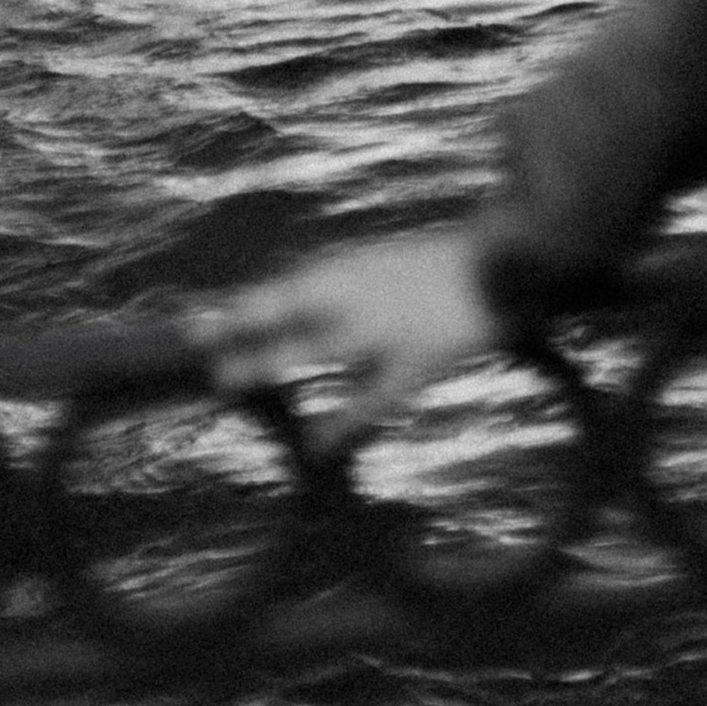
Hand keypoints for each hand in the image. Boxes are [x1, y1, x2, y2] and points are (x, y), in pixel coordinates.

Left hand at [193, 228, 499, 428]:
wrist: (518, 257)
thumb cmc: (458, 266)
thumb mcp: (396, 266)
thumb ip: (353, 288)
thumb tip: (310, 309)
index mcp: (358, 268)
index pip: (284, 288)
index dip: (236, 305)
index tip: (188, 320)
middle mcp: (365, 292)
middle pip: (288, 306)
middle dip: (239, 324)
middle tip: (190, 341)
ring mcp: (389, 326)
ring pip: (318, 343)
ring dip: (271, 359)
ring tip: (225, 380)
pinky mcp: (420, 358)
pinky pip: (373, 396)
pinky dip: (343, 422)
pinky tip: (315, 448)